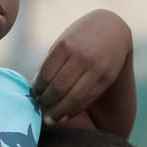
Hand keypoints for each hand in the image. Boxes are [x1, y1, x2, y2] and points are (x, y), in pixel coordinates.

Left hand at [32, 10, 131, 124]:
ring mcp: (96, 69)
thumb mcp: (63, 41)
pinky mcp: (106, 79)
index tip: (34, 94)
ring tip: (49, 118)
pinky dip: (74, 110)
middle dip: (46, 102)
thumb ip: (50, 63)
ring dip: (59, 111)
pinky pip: (88, 99)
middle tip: (40, 108)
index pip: (46, 74)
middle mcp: (82, 57)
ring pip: (74, 98)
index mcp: (66, 45)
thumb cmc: (80, 36)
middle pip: (59, 88)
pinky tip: (64, 114)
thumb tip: (35, 87)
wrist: (112, 28)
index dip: (37, 89)